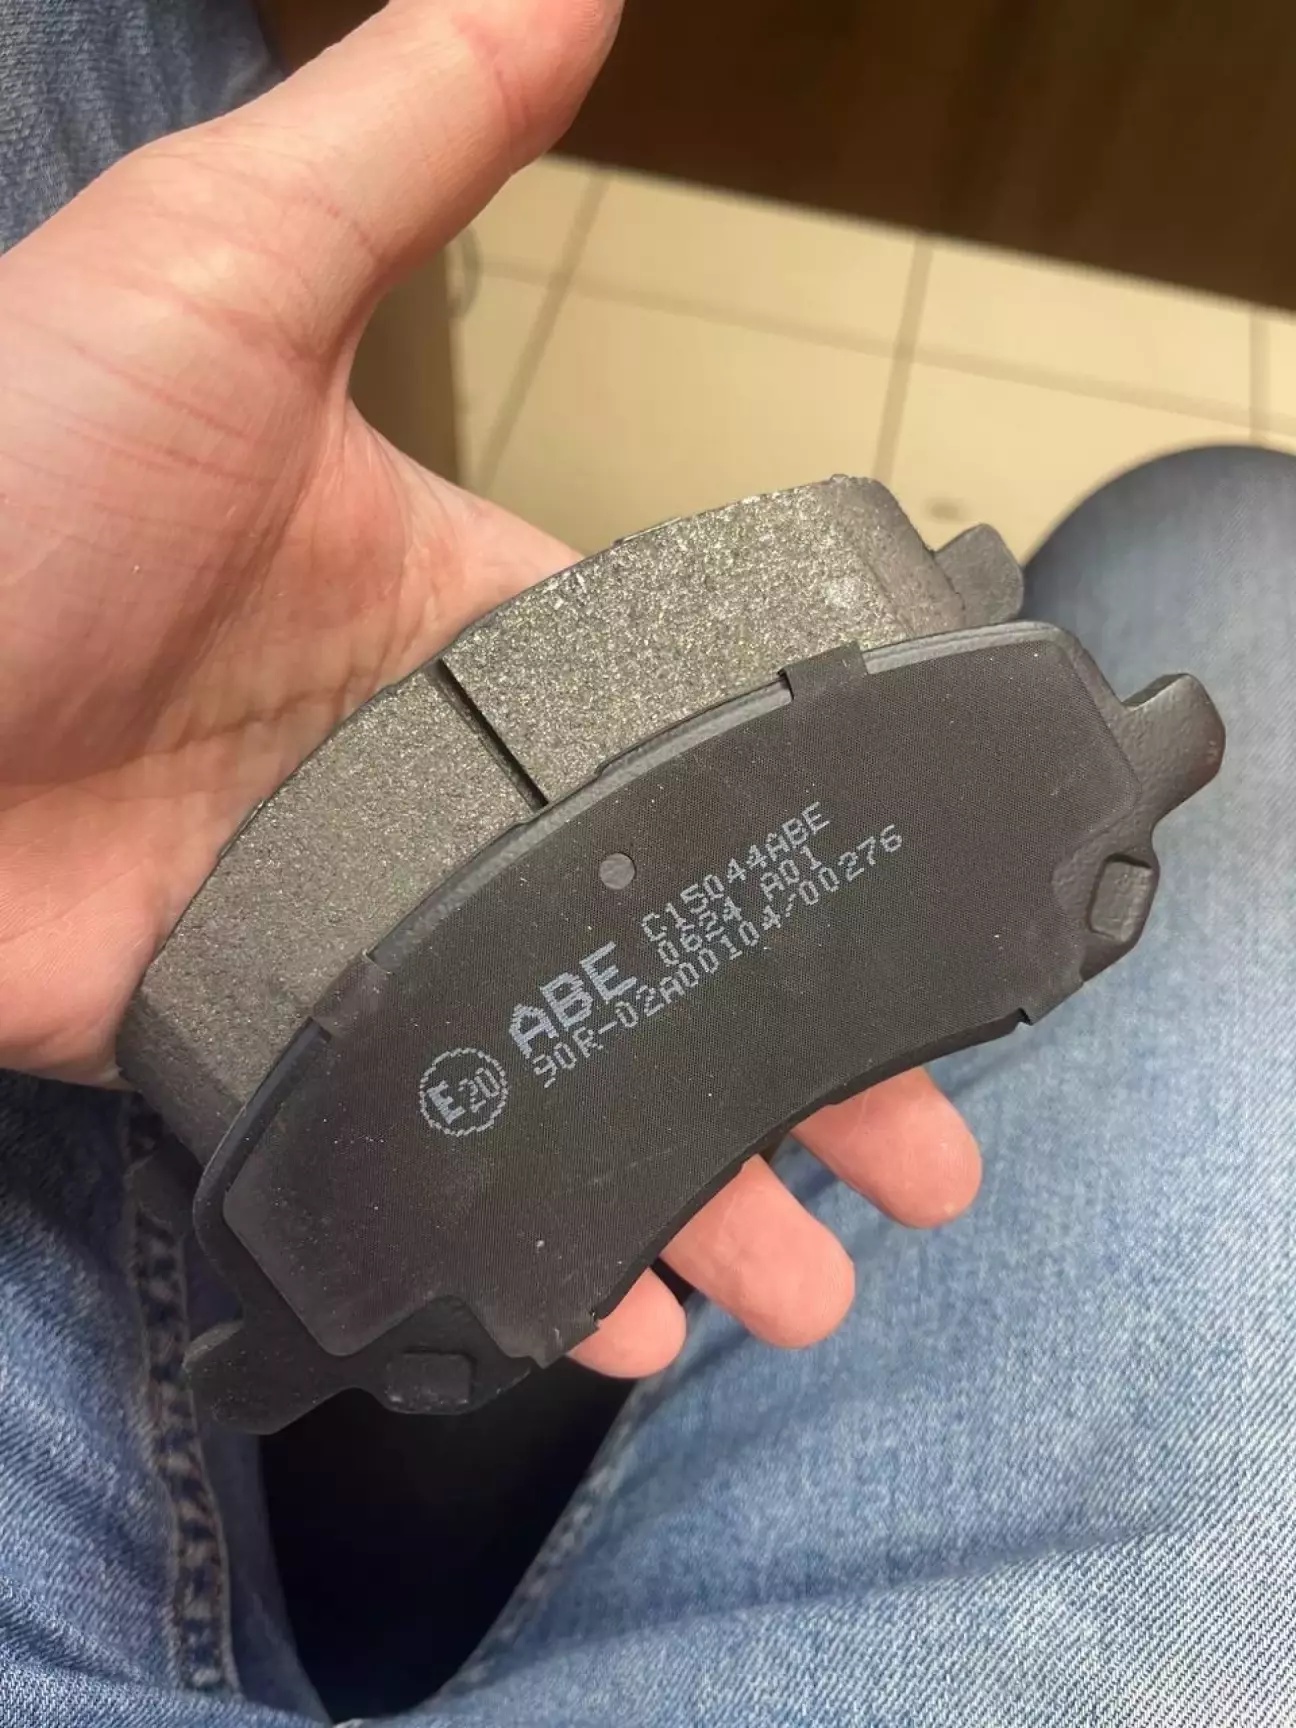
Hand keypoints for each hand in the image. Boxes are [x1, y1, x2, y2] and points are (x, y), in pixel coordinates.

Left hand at [0, 0, 979, 1377]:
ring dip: (700, 1178)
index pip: (690, 754)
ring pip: (574, 1078)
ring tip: (812, 1274)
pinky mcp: (267, 1049)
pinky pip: (436, 1158)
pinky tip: (635, 1305)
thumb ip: (413, 141)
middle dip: (800, 1054)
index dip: (814, 846)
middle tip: (917, 1160)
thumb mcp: (225, 273)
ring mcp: (356, 938)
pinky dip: (535, 1240)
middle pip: (665, 945)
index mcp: (469, 639)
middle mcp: (432, 801)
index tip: (924, 930)